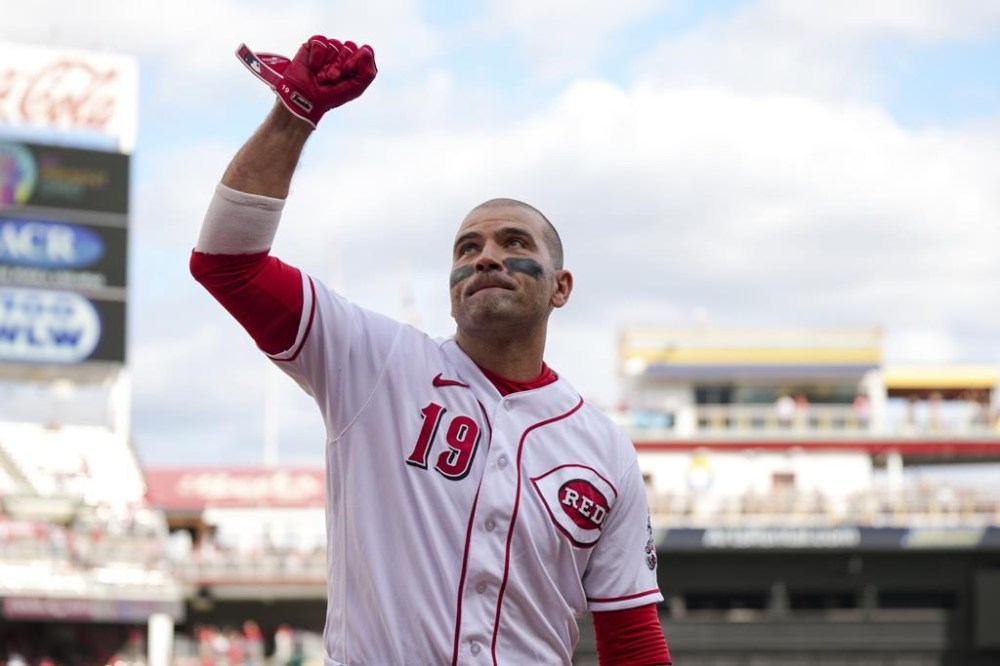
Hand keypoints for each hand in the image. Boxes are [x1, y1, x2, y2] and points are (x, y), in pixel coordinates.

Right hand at [236, 35, 376, 126]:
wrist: (307, 99)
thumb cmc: (331, 95)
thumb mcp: (356, 88)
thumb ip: (369, 72)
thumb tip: (367, 50)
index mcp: (356, 64)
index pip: (365, 51)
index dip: (355, 61)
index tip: (346, 73)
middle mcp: (343, 55)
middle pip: (349, 46)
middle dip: (339, 65)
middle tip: (331, 78)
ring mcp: (329, 49)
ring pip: (335, 45)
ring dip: (327, 64)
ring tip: (321, 77)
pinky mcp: (313, 45)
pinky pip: (321, 41)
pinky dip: (317, 56)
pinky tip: (313, 67)